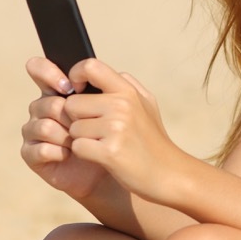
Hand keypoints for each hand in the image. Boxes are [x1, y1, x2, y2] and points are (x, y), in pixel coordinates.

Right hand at [20, 56, 111, 199]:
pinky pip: (39, 149)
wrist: (114, 168)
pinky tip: (69, 155)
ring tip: (82, 142)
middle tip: (89, 126)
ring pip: (43, 125)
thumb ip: (106, 82)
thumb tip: (90, 68)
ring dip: (66, 136)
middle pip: (49, 102)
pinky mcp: (31, 155)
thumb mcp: (116, 105)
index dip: (49, 73)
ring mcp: (34, 131)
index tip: (68, 86)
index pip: (40, 69)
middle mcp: (42, 108)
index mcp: (59, 90)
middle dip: (72, 117)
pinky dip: (58, 153)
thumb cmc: (115, 134)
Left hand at [60, 58, 194, 202]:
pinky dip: (85, 154)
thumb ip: (125, 86)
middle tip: (97, 131)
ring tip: (105, 144)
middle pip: (72, 104)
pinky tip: (103, 157)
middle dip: (77, 119)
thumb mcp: (147, 105)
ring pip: (73, 128)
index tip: (76, 90)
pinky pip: (77, 147)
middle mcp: (122, 105)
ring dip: (82, 139)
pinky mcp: (110, 151)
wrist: (168, 173)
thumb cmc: (152, 139)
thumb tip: (97, 74)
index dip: (75, 76)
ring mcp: (116, 128)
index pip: (90, 66)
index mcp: (128, 91)